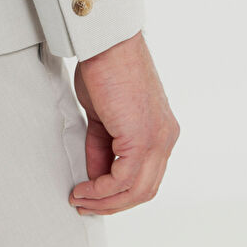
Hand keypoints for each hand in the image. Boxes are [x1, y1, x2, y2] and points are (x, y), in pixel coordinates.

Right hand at [69, 31, 178, 214]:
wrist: (107, 43)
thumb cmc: (106, 65)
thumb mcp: (103, 115)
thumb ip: (103, 145)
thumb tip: (96, 174)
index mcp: (161, 129)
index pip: (144, 174)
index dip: (117, 190)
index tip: (92, 193)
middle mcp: (165, 136)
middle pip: (144, 189)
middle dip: (112, 202)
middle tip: (85, 204)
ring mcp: (157, 138)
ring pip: (136, 190)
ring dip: (105, 201)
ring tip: (80, 199)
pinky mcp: (143, 138)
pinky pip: (123, 180)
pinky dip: (101, 190)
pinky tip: (84, 189)